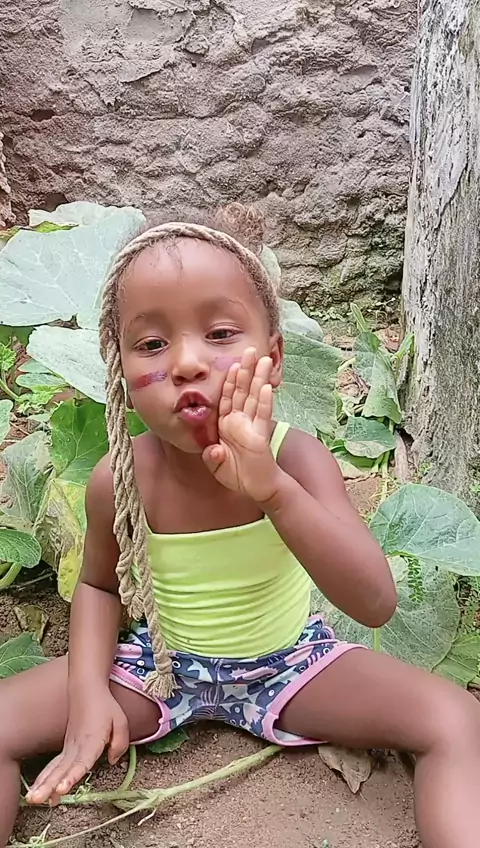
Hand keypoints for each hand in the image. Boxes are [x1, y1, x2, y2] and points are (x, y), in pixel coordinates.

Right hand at [27, 688, 128, 805]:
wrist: (86, 690)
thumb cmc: (105, 706)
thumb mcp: (121, 722)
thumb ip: (120, 743)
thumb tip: (112, 761)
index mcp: (92, 740)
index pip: (82, 762)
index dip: (72, 776)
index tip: (62, 788)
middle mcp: (77, 746)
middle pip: (62, 769)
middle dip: (49, 786)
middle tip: (37, 799)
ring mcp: (69, 747)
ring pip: (54, 768)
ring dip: (42, 784)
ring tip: (32, 799)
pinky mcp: (65, 748)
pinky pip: (53, 766)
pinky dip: (43, 778)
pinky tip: (36, 792)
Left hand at [203, 347, 281, 502]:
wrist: (257, 489)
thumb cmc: (238, 475)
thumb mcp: (218, 466)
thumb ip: (213, 457)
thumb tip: (213, 451)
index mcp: (227, 424)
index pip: (228, 397)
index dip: (230, 380)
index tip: (233, 364)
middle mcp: (240, 421)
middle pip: (244, 390)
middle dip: (247, 370)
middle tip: (251, 350)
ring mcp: (252, 426)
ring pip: (255, 397)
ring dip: (259, 378)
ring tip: (264, 360)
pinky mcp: (261, 436)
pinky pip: (262, 415)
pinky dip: (264, 401)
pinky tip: (267, 387)